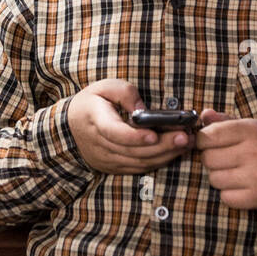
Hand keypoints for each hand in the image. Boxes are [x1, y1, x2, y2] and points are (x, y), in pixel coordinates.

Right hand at [68, 80, 195, 174]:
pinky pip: (138, 168)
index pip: (115, 133)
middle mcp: (100, 144)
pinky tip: (173, 152)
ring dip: (165, 155)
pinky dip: (157, 161)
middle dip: (162, 145)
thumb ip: (125, 93)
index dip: (136, 136)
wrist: (70, 127)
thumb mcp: (105, 87)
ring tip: (186, 143)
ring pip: (138, 162)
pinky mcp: (114, 167)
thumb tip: (144, 110)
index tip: (155, 134)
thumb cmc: (92, 102)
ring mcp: (106, 159)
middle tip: (185, 137)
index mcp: (95, 120)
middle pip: (133, 151)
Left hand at [195, 109, 256, 209]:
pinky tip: (240, 185)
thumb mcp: (250, 126)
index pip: (209, 136)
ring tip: (233, 171)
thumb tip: (203, 115)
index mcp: (251, 130)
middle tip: (223, 158)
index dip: (203, 140)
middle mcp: (254, 152)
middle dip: (211, 158)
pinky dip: (229, 193)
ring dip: (219, 176)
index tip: (208, 142)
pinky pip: (225, 197)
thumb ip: (224, 120)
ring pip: (214, 179)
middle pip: (208, 158)